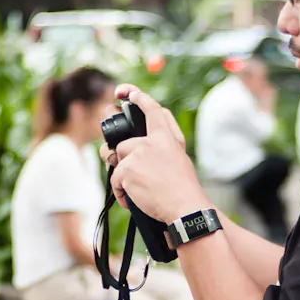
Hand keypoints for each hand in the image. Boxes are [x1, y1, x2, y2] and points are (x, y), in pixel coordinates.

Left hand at [105, 85, 205, 225]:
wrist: (185, 206)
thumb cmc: (183, 188)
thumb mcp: (179, 158)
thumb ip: (162, 145)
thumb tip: (138, 142)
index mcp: (167, 138)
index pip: (152, 110)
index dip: (138, 96)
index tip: (126, 92)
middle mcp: (152, 142)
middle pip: (124, 143)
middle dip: (121, 158)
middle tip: (127, 171)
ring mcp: (139, 154)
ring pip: (117, 160)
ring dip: (121, 175)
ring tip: (135, 188)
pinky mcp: (128, 169)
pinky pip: (115, 178)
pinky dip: (121, 192)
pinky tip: (133, 199)